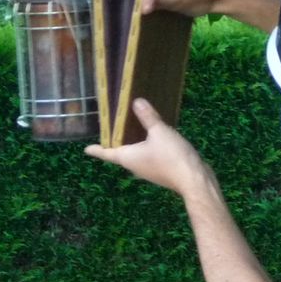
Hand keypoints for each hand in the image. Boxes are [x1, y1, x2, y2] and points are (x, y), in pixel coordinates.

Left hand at [85, 98, 212, 196]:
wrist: (194, 180)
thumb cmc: (171, 156)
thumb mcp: (159, 131)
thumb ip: (147, 116)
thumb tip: (136, 101)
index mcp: (127, 157)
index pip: (107, 153)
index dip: (96, 149)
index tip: (86, 149)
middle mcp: (134, 165)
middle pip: (120, 152)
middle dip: (115, 141)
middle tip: (111, 128)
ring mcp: (148, 170)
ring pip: (135, 154)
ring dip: (132, 143)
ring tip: (130, 127)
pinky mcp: (161, 170)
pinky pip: (148, 155)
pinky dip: (146, 145)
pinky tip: (152, 136)